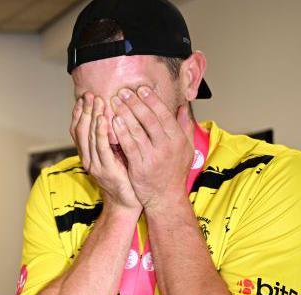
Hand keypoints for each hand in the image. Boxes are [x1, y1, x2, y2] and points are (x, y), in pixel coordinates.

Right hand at [71, 93, 138, 212]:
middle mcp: (87, 159)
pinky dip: (100, 132)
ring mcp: (95, 165)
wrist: (127, 203)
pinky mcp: (105, 170)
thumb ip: (111, 139)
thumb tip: (115, 117)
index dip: (78, 113)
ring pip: (88, 137)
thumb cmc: (125, 178)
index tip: (83, 97)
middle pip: (80, 131)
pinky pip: (101, 148)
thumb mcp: (115, 155)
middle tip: (89, 94)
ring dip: (92, 117)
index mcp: (88, 155)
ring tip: (96, 101)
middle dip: (84, 111)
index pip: (77, 130)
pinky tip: (103, 119)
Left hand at [109, 86, 194, 209]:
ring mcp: (153, 157)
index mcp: (178, 139)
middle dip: (135, 103)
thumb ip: (184, 126)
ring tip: (115, 102)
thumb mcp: (186, 149)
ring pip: (137, 130)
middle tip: (123, 91)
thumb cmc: (175, 172)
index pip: (164, 114)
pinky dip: (121, 132)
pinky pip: (129, 146)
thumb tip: (183, 106)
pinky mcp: (139, 167)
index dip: (152, 100)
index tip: (141, 89)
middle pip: (149, 119)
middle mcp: (167, 146)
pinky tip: (113, 121)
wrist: (166, 198)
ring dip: (125, 114)